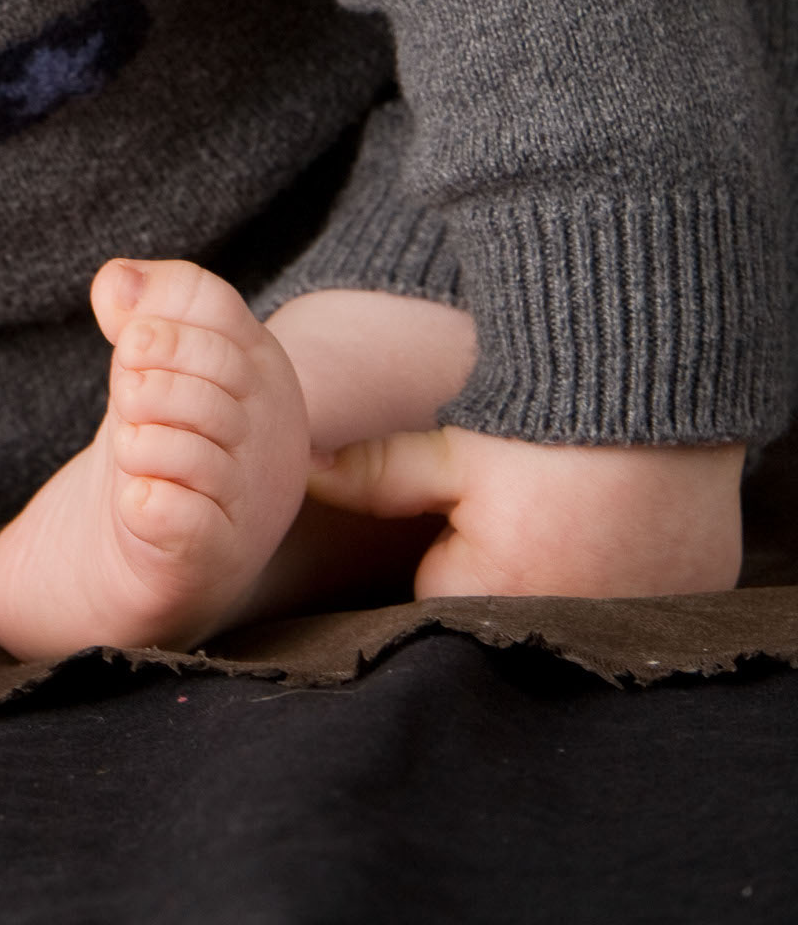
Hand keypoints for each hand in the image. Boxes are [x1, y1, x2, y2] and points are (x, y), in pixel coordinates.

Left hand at [307, 425, 743, 598]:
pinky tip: (626, 517)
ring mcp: (644, 615)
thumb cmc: (540, 418)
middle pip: (509, 617)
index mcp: (501, 602)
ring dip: (571, 576)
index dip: (447, 555)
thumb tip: (305, 472)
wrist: (651, 373)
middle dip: (503, 576)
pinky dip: (632, 566)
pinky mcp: (695, 590)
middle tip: (526, 509)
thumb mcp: (451, 453)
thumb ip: (376, 478)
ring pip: (577, 609)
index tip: (471, 511)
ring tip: (574, 510)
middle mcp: (575, 628)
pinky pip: (644, 595)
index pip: (445, 603)